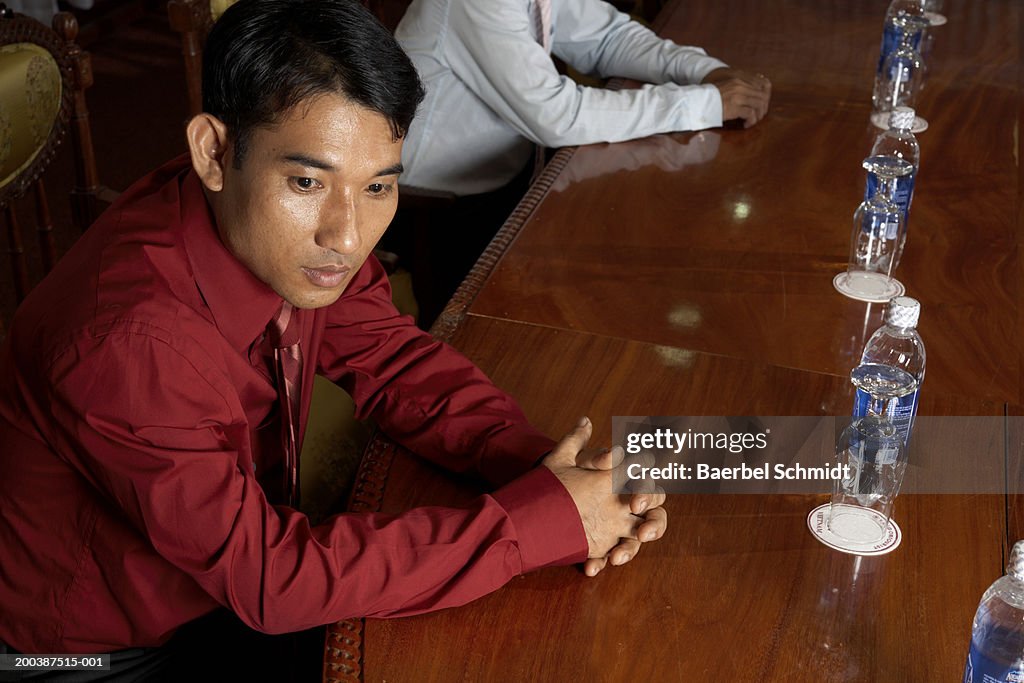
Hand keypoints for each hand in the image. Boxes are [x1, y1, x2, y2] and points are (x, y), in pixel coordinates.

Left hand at [542, 417, 667, 575]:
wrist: (539, 502)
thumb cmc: (558, 478)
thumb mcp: (562, 461)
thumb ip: (577, 442)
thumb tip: (585, 421)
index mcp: (622, 484)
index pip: (648, 486)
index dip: (646, 494)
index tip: (633, 502)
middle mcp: (625, 507)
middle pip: (655, 516)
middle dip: (653, 524)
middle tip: (641, 532)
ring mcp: (615, 528)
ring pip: (637, 540)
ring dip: (632, 549)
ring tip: (617, 558)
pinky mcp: (601, 546)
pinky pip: (609, 556)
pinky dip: (601, 562)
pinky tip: (589, 567)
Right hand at [702, 67, 771, 128]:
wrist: (697, 102)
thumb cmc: (709, 99)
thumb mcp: (725, 89)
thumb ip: (737, 91)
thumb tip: (749, 100)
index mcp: (738, 82)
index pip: (760, 88)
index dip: (763, 100)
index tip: (759, 109)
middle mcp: (740, 87)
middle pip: (762, 97)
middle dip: (762, 109)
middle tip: (758, 117)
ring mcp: (738, 97)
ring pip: (759, 105)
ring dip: (758, 116)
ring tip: (752, 122)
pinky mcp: (735, 107)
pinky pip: (751, 114)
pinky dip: (751, 121)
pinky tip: (746, 125)